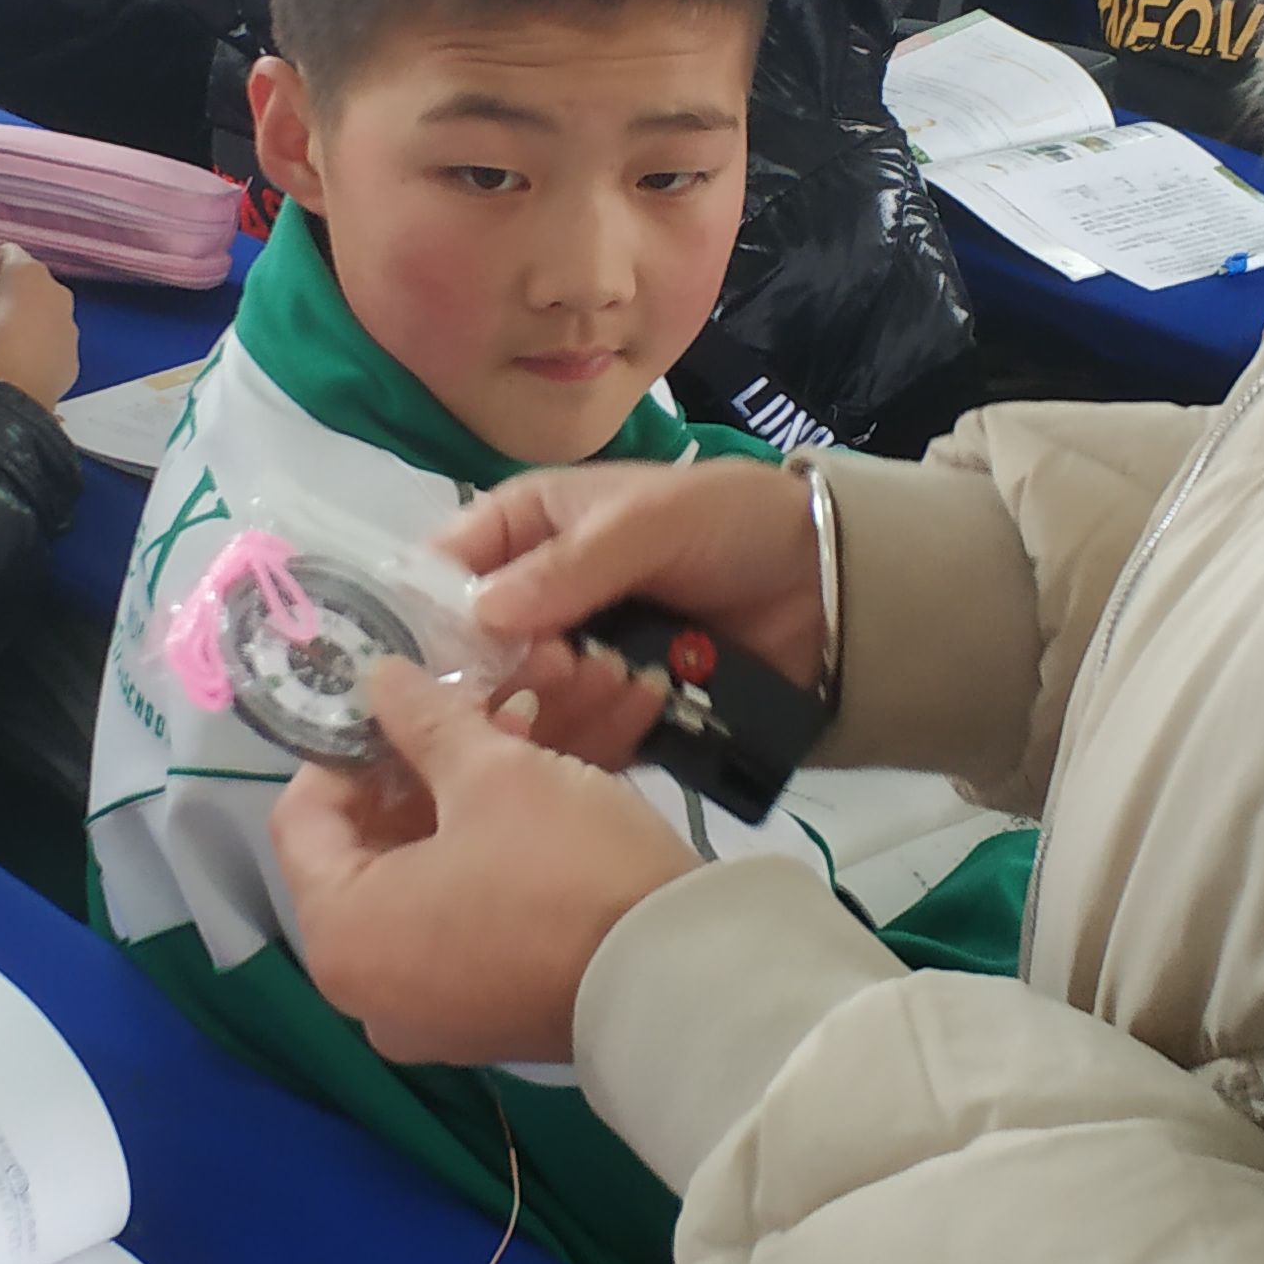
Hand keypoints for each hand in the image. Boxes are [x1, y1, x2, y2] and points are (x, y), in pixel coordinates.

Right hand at [0, 245, 78, 408]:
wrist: (12, 396)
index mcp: (28, 272)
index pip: (0, 255)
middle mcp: (57, 294)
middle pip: (23, 287)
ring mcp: (69, 327)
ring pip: (37, 318)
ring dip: (13, 327)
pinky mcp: (72, 359)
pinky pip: (46, 348)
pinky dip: (28, 352)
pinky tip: (7, 368)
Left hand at [272, 662, 696, 1065]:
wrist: (687, 984)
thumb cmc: (564, 872)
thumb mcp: (494, 774)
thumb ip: (424, 720)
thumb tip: (378, 678)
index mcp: (342, 933)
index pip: (306, 815)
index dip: (354, 737)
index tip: (407, 690)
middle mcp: (375, 979)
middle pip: (393, 829)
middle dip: (459, 738)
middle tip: (513, 673)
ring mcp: (442, 995)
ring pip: (459, 850)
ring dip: (513, 764)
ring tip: (580, 681)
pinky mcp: (506, 994)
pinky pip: (496, 891)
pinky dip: (532, 825)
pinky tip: (599, 738)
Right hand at [439, 459, 824, 761]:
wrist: (828, 586)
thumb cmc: (732, 524)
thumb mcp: (649, 521)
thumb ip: (568, 566)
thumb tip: (481, 614)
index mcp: (531, 527)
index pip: (448, 565)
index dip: (435, 608)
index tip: (447, 649)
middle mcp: (540, 598)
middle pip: (477, 652)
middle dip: (504, 669)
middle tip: (549, 673)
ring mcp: (577, 662)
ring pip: (526, 703)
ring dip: (560, 703)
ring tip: (617, 683)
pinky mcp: (614, 714)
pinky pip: (580, 742)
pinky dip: (601, 736)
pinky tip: (643, 711)